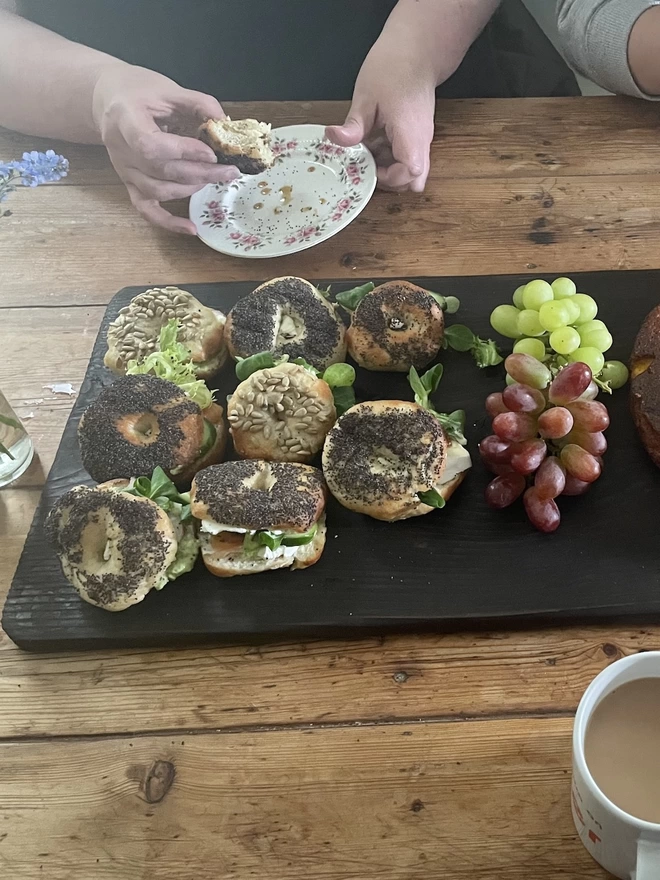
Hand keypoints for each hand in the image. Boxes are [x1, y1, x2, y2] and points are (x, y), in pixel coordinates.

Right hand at [92, 65, 237, 233]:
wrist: (108, 99)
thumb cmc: (138, 90)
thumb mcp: (167, 88)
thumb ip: (198, 103)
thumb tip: (226, 124)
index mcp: (125, 118)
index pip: (150, 145)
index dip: (183, 152)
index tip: (210, 153)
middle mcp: (121, 149)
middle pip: (161, 171)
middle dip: (200, 174)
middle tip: (229, 172)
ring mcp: (124, 170)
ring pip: (157, 191)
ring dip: (190, 189)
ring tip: (214, 179)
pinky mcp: (129, 184)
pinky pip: (146, 210)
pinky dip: (168, 223)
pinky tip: (191, 229)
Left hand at [326, 42, 435, 192]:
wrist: (417, 51)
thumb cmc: (393, 68)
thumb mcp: (366, 96)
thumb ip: (353, 125)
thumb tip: (333, 137)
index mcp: (410, 132)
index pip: (410, 172)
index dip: (390, 178)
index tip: (370, 167)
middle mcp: (421, 140)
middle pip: (414, 180)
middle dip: (390, 180)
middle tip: (368, 165)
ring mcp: (422, 139)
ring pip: (413, 171)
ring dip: (391, 169)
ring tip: (371, 151)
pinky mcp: (419, 136)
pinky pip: (410, 158)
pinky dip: (393, 158)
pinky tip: (377, 142)